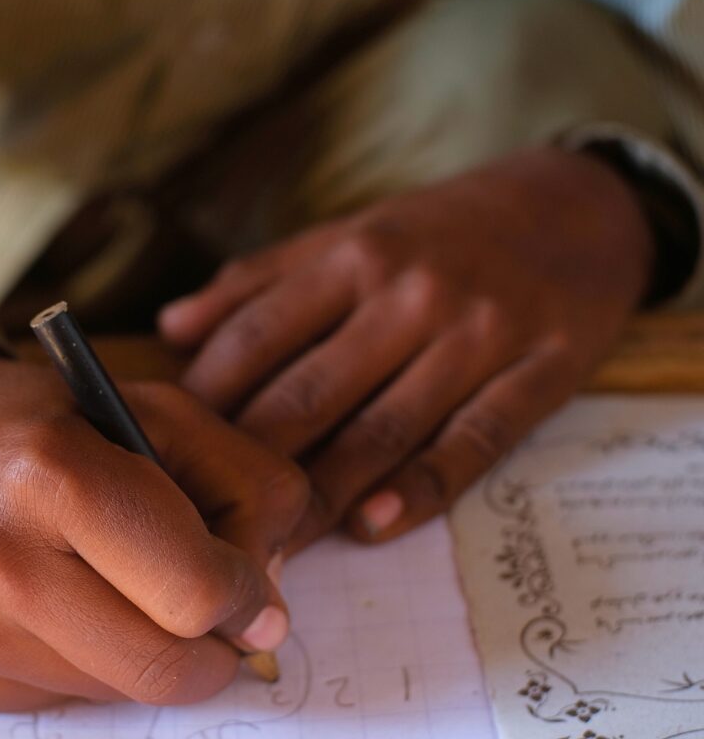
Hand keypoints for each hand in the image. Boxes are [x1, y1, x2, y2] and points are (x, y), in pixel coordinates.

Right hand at [0, 342, 308, 710]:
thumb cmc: (42, 415)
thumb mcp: (157, 408)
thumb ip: (245, 482)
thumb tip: (270, 600)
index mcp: (54, 473)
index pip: (193, 587)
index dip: (248, 597)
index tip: (258, 593)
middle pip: (161, 666)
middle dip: (215, 650)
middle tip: (224, 619)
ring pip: (115, 692)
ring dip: (150, 653)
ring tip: (130, 588)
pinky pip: (57, 700)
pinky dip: (90, 661)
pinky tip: (67, 600)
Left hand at [159, 146, 652, 549]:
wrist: (575, 205)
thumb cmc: (441, 227)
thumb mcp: (348, 233)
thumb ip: (259, 280)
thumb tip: (172, 329)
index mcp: (353, 254)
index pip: (258, 335)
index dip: (206, 397)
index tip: (170, 443)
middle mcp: (409, 294)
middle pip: (310, 391)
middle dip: (250, 460)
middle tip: (208, 513)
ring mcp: (478, 335)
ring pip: (382, 428)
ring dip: (322, 493)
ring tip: (273, 540)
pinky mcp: (541, 372)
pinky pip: (471, 443)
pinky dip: (418, 489)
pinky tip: (371, 524)